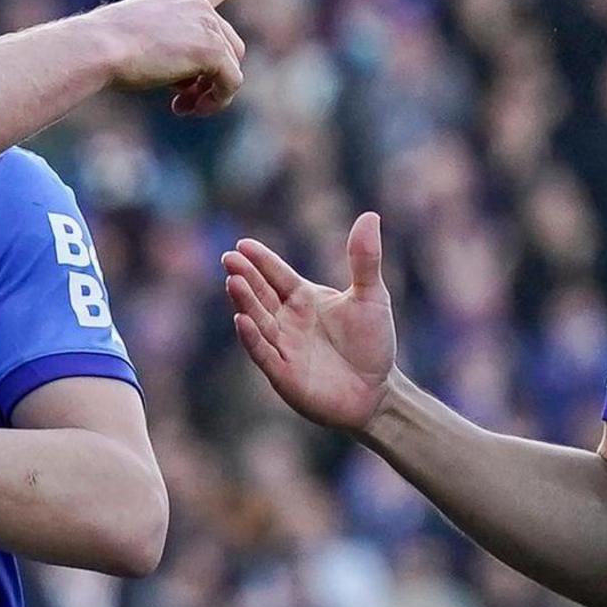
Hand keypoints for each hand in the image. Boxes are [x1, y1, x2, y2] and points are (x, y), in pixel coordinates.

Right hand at [88, 0, 264, 115]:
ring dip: (211, 91)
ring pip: (231, 66)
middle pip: (229, 45)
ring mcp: (208, 26)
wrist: (99, 47)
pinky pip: (230, 82)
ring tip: (184, 107)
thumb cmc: (102, 48)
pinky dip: (216, 101)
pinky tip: (190, 109)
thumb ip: (169, 51)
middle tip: (182, 99)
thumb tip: (189, 81)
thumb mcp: (137, 40)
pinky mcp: (212, 50)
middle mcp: (197, 7)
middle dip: (211, 75)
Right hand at [223, 213, 400, 432]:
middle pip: (261, 294)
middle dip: (245, 277)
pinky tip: (241, 319)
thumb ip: (365, 259)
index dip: (261, 261)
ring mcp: (283, 347)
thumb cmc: (372, 343)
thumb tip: (370, 215)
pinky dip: (251, 337)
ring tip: (233, 281)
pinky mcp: (283, 373)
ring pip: (257, 320)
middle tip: (229, 258)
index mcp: (303, 299)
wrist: (377, 391)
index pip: (276, 275)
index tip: (243, 245)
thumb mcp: (371, 296)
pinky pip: (263, 352)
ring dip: (244, 302)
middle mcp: (287, 321)